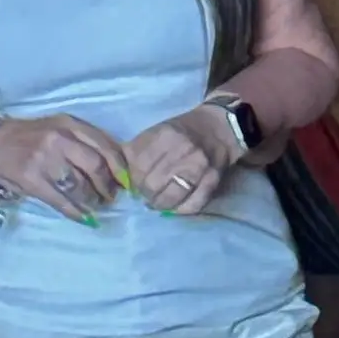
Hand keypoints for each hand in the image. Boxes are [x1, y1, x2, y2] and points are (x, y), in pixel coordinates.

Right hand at [0, 114, 129, 225]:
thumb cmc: (31, 137)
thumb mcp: (58, 128)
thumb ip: (83, 141)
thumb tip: (114, 168)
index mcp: (69, 123)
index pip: (104, 145)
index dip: (119, 167)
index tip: (126, 182)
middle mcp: (59, 138)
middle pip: (95, 166)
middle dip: (107, 186)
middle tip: (111, 197)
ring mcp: (44, 159)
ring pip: (80, 185)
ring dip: (93, 200)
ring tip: (96, 206)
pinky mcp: (33, 180)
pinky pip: (62, 201)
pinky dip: (77, 212)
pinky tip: (85, 218)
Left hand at [125, 106, 239, 217]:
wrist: (219, 127)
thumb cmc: (182, 131)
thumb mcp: (157, 131)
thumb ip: (137, 151)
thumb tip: (119, 176)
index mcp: (164, 135)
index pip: (138, 167)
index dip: (132, 179)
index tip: (135, 181)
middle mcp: (182, 150)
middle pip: (151, 185)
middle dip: (145, 193)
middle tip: (147, 193)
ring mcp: (199, 166)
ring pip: (170, 198)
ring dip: (160, 204)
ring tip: (159, 201)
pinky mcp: (213, 180)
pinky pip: (192, 206)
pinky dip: (180, 210)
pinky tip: (175, 205)